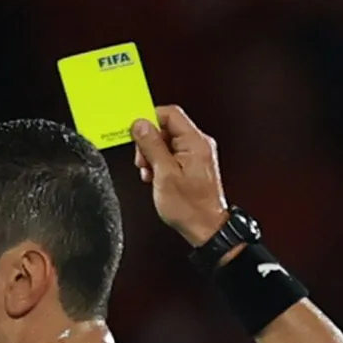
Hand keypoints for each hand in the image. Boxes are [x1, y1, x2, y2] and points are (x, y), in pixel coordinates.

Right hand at [132, 105, 229, 245]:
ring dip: (153, 155)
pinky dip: (160, 163)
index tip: (136, 133)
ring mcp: (197, 154)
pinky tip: (156, 177)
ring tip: (150, 173)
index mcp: (195, 142)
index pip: (170, 113)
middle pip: (166, 127)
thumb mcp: (164, 174)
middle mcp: (199, 144)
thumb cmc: (191, 208)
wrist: (206, 228)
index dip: (149, 120)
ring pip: (167, 142)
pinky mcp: (194, 164)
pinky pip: (172, 154)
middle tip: (143, 161)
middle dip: (149, 143)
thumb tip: (140, 125)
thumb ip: (152, 146)